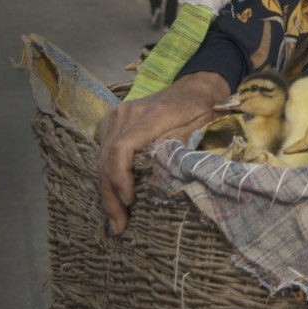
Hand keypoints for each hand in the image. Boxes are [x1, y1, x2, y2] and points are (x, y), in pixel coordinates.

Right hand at [97, 71, 229, 233]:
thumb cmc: (204, 107)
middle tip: (118, 224)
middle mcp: (128, 114)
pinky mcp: (118, 121)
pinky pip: (107, 152)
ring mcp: (120, 116)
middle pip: (108, 157)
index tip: (130, 201)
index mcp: (151, 115)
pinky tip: (115, 198)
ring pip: (103, 157)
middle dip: (111, 194)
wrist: (198, 84)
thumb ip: (179, 146)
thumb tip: (160, 174)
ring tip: (115, 219)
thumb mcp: (201, 126)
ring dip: (107, 190)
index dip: (121, 178)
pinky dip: (109, 176)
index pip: (122, 149)